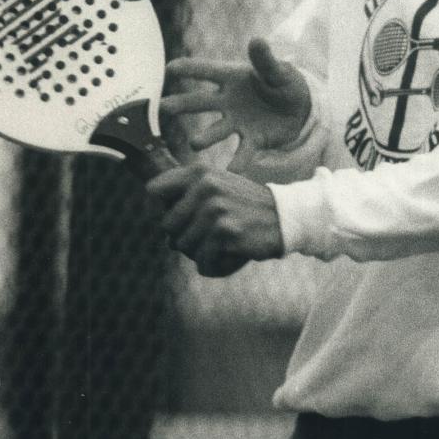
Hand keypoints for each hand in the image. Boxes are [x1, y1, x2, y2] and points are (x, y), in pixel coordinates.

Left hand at [147, 163, 283, 277]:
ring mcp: (215, 208)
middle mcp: (205, 186)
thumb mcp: (217, 186)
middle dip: (184, 238)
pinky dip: (215, 266)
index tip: (176, 219)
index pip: (153, 190)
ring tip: (224, 243)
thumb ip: (185, 192)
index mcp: (199, 172)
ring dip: (201, 253)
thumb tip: (154, 217)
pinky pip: (203, 262)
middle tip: (210, 235)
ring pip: (183, 247)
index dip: (159, 209)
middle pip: (166, 227)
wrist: (285, 218)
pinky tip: (232, 255)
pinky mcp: (225, 231)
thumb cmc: (245, 206)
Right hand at [160, 39, 310, 172]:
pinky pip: (243, 151)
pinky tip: (232, 171)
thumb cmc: (283, 82)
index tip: (169, 68)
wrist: (299, 107)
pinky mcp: (253, 140)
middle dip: (182, 105)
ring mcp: (237, 122)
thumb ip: (266, 60)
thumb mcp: (278, 70)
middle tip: (163, 108)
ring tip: (195, 143)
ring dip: (206, 137)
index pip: (206, 71)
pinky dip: (238, 161)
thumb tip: (257, 40)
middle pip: (201, 102)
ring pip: (217, 130)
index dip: (189, 68)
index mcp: (232, 77)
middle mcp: (228, 101)